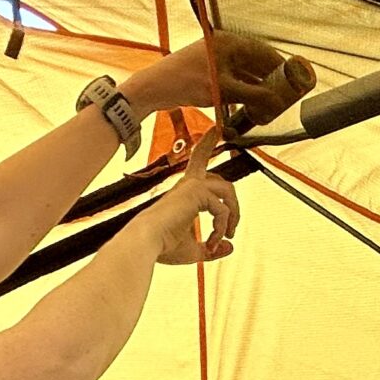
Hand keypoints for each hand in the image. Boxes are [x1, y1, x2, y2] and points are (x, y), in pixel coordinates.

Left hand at [125, 31, 315, 125]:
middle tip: (284, 95)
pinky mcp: (209, 72)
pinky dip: (244, 91)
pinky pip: (233, 79)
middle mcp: (224, 47)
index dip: (281, 66)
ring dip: (257, 87)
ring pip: (245, 72)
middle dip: (270, 79)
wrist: (153, 88)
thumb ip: (253, 96)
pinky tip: (251, 104)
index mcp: (229, 43)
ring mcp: (216, 59)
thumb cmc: (185, 83)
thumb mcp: (224, 91)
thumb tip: (277, 103)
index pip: (263, 51)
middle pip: (255, 62)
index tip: (294, 80)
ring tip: (270, 103)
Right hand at [133, 129, 239, 265]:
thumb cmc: (162, 246)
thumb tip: (229, 247)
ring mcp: (193, 186)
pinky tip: (212, 241)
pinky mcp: (197, 192)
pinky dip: (221, 227)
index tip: (215, 130)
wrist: (146, 243)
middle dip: (232, 202)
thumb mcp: (193, 249)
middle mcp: (188, 185)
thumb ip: (212, 247)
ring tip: (227, 235)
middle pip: (222, 179)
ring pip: (228, 190)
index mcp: (184, 193)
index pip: (198, 162)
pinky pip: (223, 209)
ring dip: (233, 215)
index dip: (207, 144)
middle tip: (232, 230)